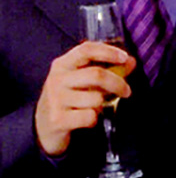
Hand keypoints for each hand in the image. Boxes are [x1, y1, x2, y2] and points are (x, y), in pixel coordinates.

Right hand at [35, 41, 135, 155]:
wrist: (42, 128)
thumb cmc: (67, 97)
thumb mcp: (81, 79)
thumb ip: (106, 68)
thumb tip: (130, 62)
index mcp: (63, 64)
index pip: (86, 49)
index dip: (108, 51)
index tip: (125, 58)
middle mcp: (57, 79)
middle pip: (96, 74)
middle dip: (117, 83)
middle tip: (127, 91)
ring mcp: (56, 99)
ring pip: (96, 98)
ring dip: (103, 104)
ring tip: (96, 107)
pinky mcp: (57, 120)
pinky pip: (90, 116)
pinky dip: (95, 118)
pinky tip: (87, 118)